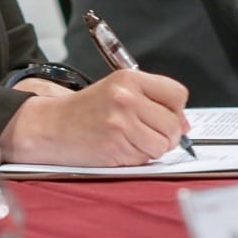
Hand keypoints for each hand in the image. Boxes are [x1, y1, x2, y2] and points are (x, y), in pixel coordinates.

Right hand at [0, 69, 188, 165]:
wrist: (52, 126)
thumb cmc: (89, 108)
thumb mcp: (120, 89)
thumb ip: (154, 100)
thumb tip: (185, 124)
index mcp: (130, 79)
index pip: (177, 94)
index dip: (176, 109)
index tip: (167, 114)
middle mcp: (126, 99)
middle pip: (174, 124)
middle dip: (168, 133)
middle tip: (148, 132)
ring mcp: (120, 125)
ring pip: (163, 145)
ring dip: (153, 148)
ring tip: (134, 140)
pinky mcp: (115, 149)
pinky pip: (145, 159)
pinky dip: (138, 158)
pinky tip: (122, 148)